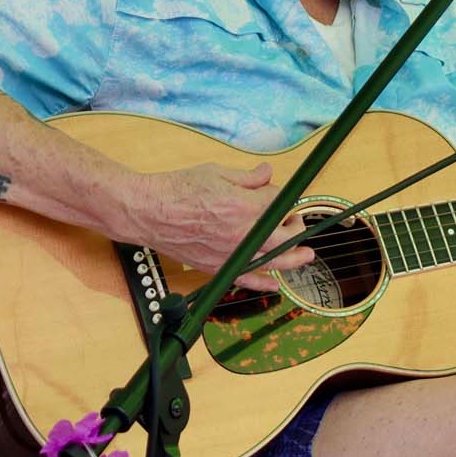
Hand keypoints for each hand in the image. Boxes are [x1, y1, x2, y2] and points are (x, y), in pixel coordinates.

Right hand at [130, 160, 313, 293]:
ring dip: (294, 258)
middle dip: (296, 226)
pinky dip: (263, 283)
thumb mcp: (216, 172)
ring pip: (274, 261)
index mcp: (244, 204)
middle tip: (296, 221)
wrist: (149, 212)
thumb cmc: (177, 190)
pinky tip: (275, 284)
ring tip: (306, 256)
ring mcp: (232, 253)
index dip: (282, 196)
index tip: (279, 194)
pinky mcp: (218, 267)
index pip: (279, 201)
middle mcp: (243, 232)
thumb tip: (267, 173)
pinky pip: (247, 280)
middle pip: (286, 235)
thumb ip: (247, 177)